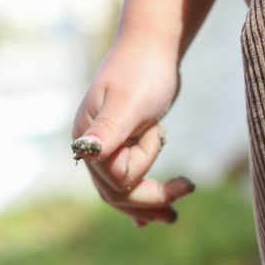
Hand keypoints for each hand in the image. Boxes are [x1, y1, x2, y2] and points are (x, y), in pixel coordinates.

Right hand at [71, 37, 193, 225]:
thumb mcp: (129, 101)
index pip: (115, 180)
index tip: (169, 148)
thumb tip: (88, 152)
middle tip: (176, 215)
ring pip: (121, 189)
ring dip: (146, 203)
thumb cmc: (143, 70)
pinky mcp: (124, 143)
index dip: (143, 175)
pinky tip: (148, 216)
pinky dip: (138, 195)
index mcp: (88, 139)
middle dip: (147, 202)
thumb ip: (110, 129)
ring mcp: (107, 146)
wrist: (152, 47)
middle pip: (115, 192)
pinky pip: (126, 177)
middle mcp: (92, 146)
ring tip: (171, 216)